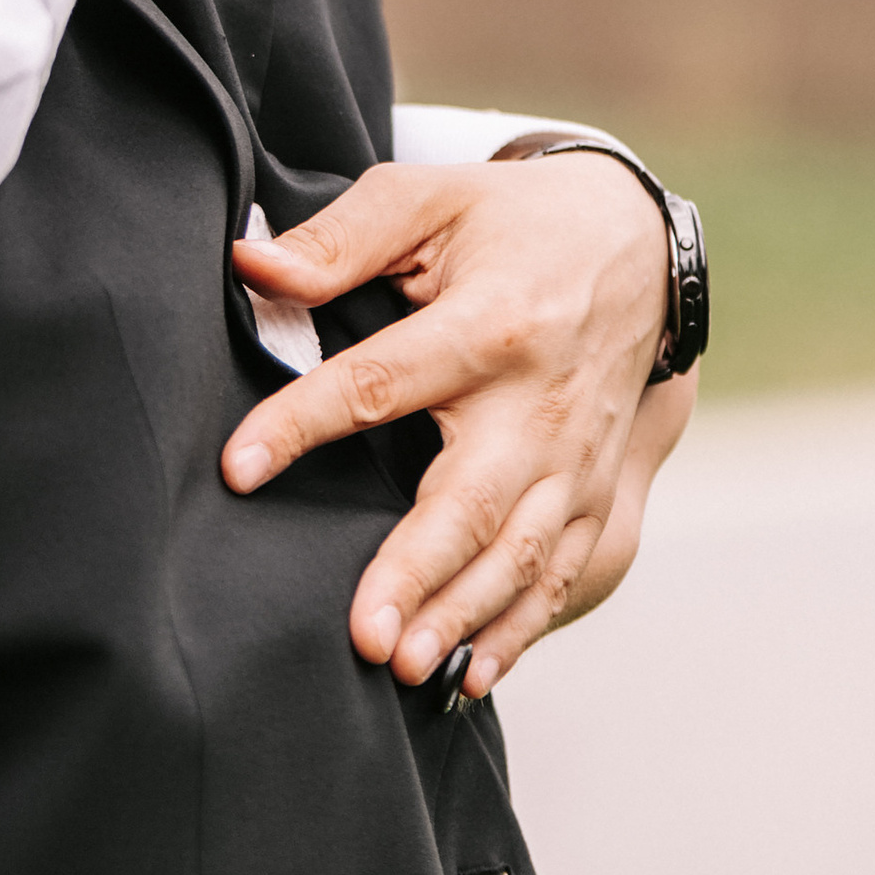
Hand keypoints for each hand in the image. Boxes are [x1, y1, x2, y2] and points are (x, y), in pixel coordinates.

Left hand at [222, 153, 681, 693]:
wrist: (637, 246)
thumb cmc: (512, 224)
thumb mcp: (427, 199)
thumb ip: (339, 239)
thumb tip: (250, 265)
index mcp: (489, 325)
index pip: (380, 382)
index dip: (304, 423)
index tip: (237, 468)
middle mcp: (539, 405)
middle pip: (471, 499)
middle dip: (417, 571)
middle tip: (362, 633)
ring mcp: (574, 460)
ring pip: (519, 554)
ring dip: (462, 615)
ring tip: (402, 666)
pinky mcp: (594, 493)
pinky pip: (560, 574)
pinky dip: (518, 630)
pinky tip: (471, 675)